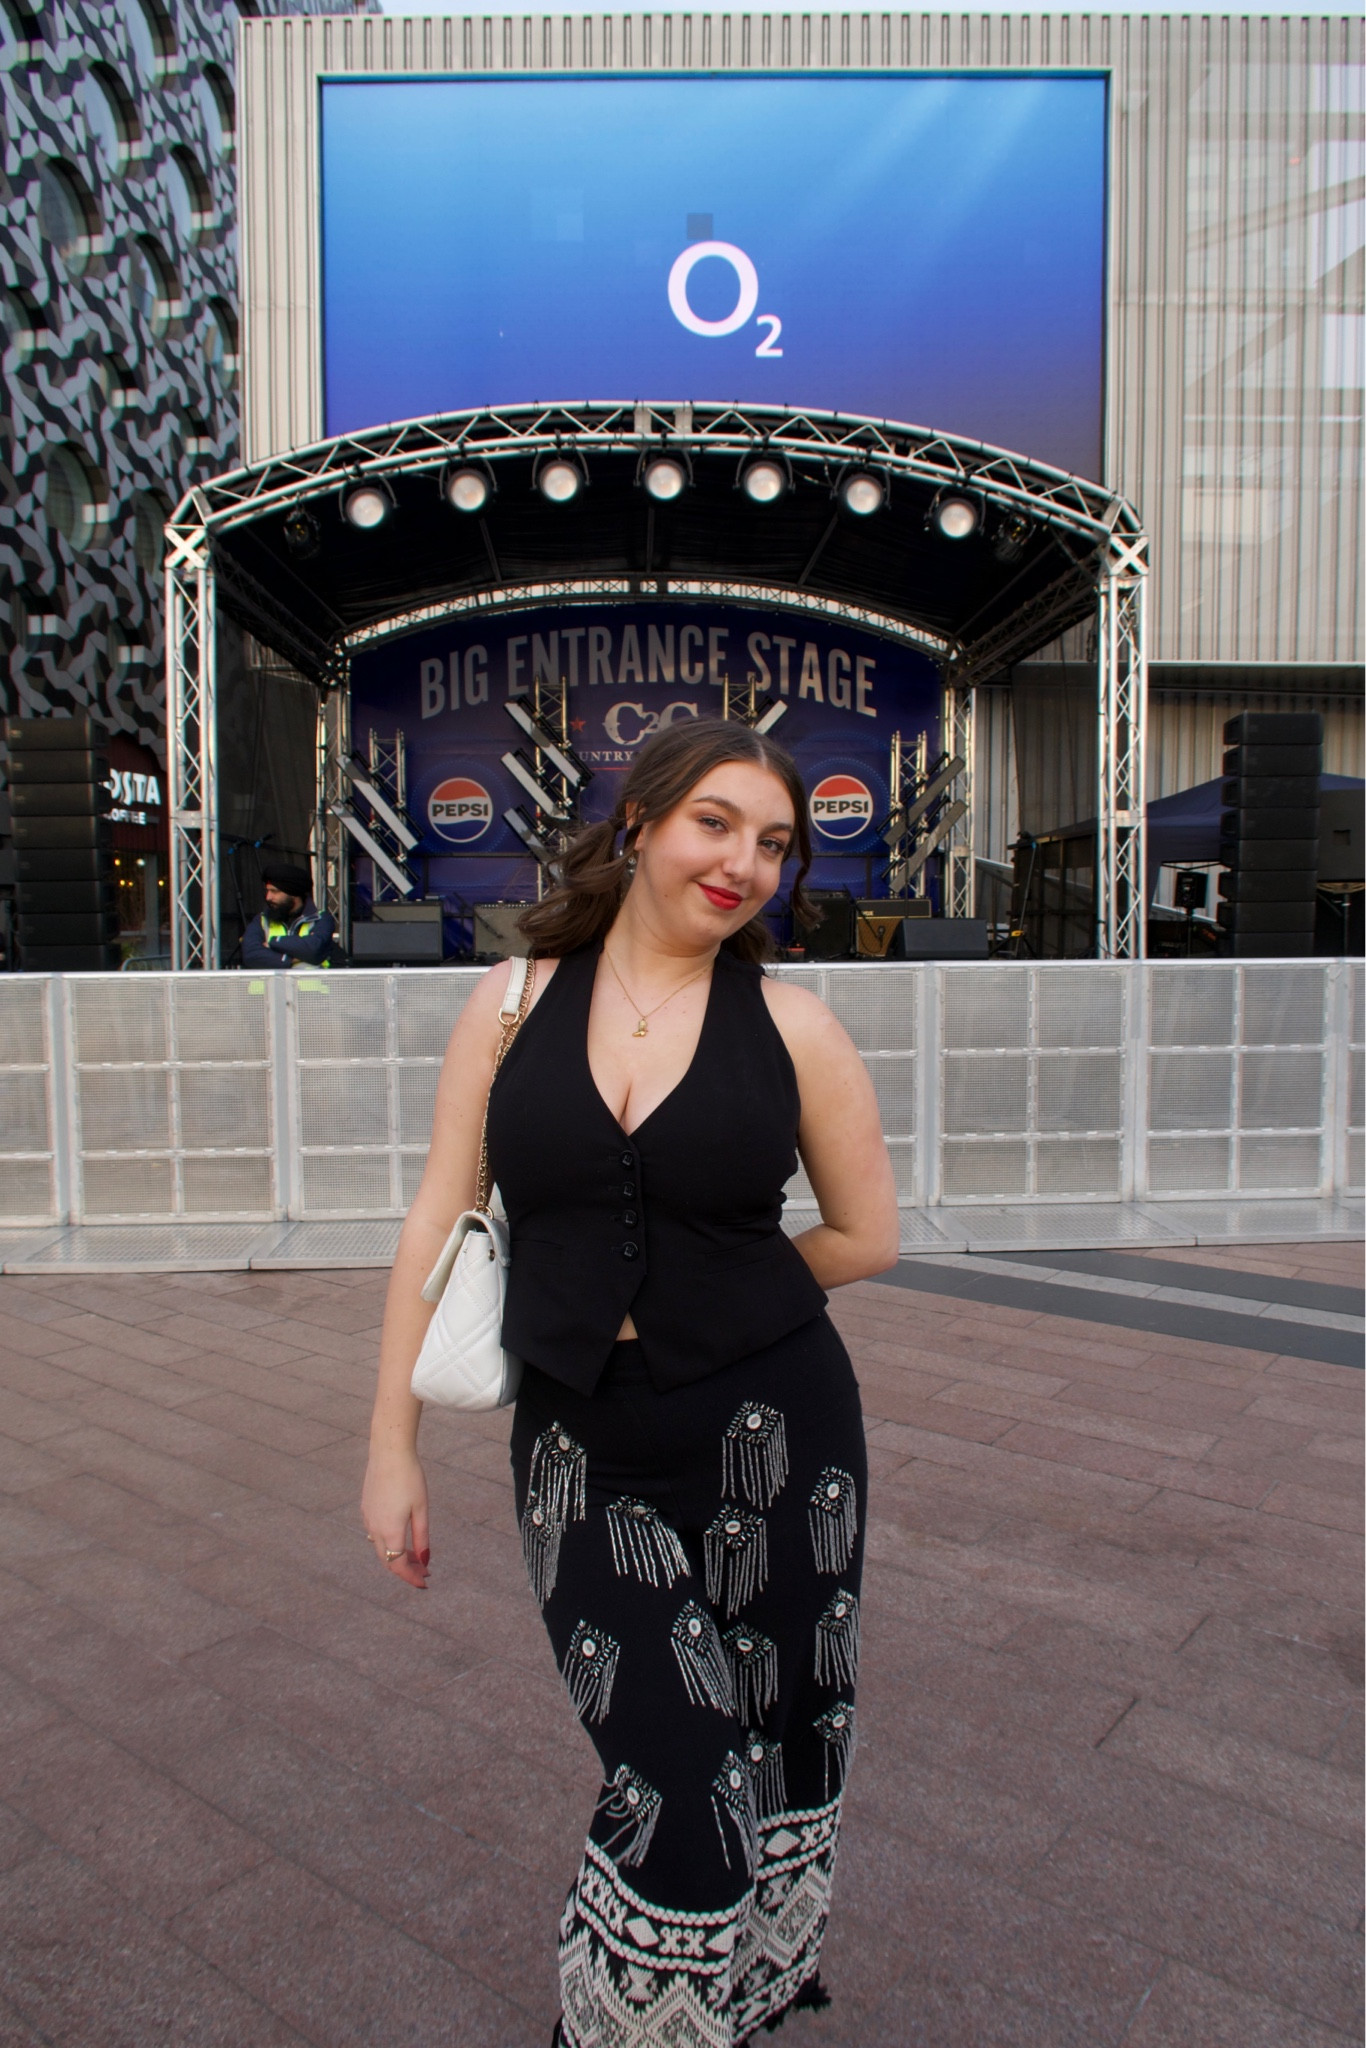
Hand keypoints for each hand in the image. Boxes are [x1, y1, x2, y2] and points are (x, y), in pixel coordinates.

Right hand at [361, 1445, 429, 1588]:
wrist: (388, 1452)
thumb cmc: (409, 1478)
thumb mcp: (421, 1509)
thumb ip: (422, 1537)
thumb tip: (424, 1560)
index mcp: (389, 1531)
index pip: (398, 1565)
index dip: (412, 1577)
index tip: (425, 1582)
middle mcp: (374, 1528)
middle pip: (387, 1560)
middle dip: (406, 1569)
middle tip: (424, 1570)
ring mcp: (367, 1518)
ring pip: (380, 1547)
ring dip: (396, 1555)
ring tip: (416, 1554)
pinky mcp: (366, 1508)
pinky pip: (375, 1533)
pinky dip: (388, 1541)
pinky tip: (400, 1535)